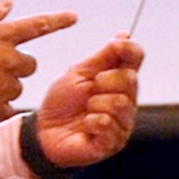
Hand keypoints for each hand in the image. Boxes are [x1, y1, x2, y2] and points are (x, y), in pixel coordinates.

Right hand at [0, 0, 76, 123]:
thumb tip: (8, 2)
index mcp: (1, 35)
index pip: (37, 25)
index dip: (58, 21)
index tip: (74, 18)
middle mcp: (8, 60)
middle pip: (30, 64)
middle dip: (16, 64)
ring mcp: (3, 86)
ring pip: (17, 87)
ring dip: (4, 85)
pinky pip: (6, 108)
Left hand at [34, 33, 143, 168]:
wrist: (42, 130)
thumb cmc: (62, 102)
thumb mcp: (79, 73)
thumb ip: (104, 56)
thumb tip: (125, 35)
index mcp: (119, 81)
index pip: (136, 58)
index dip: (129, 49)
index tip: (115, 45)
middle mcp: (126, 101)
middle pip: (129, 79)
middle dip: (102, 81)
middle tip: (88, 91)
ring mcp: (122, 123)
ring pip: (119, 103)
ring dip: (94, 104)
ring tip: (85, 111)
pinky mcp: (112, 143)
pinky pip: (107, 123)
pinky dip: (90, 122)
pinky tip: (85, 125)